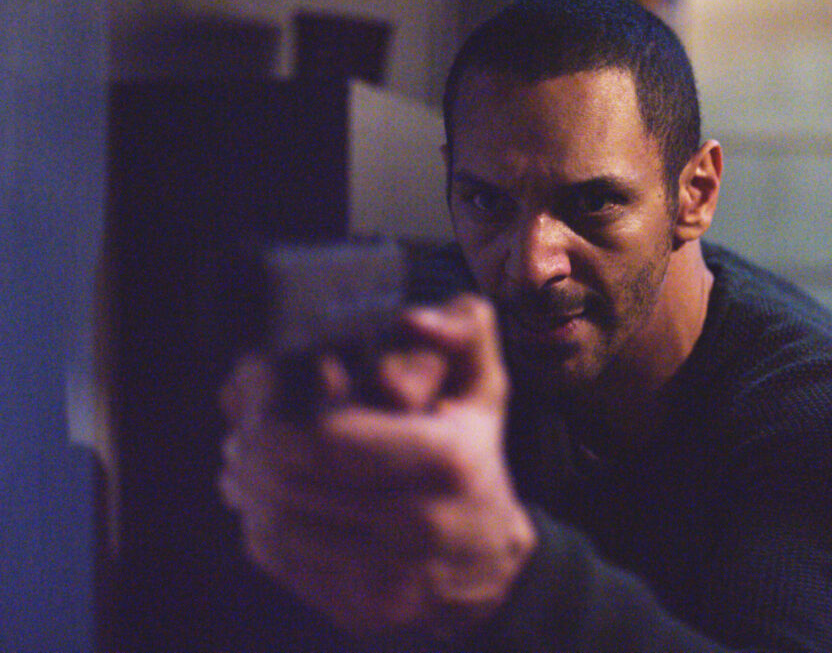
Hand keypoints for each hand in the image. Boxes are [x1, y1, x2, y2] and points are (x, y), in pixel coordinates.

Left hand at [218, 295, 535, 639]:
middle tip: (242, 422)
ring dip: (246, 485)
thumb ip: (465, 329)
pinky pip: (281, 563)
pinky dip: (259, 524)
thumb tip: (412, 318)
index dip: (273, 407)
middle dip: (249, 443)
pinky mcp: (363, 610)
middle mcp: (420, 523)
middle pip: (289, 480)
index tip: (258, 379)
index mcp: (447, 460)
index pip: (325, 437)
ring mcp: (391, 576)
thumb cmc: (474, 461)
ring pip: (274, 524)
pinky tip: (264, 500)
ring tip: (244, 457)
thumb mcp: (484, 387)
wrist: (491, 567)